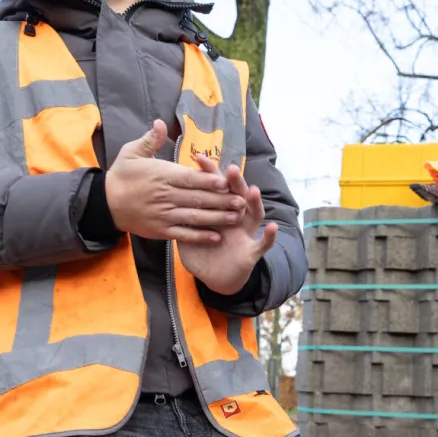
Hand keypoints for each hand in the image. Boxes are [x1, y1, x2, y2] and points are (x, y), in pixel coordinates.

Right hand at [104, 120, 244, 242]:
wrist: (104, 203)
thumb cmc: (121, 176)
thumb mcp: (131, 153)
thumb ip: (149, 140)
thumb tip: (160, 123)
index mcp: (162, 175)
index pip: (191, 179)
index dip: (210, 181)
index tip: (228, 182)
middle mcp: (165, 196)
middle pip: (198, 199)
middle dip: (221, 201)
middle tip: (241, 202)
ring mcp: (164, 214)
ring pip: (195, 217)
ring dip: (217, 218)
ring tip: (235, 218)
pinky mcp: (161, 230)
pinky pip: (184, 234)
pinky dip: (200, 236)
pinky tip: (216, 236)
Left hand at [178, 155, 278, 294]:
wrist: (216, 279)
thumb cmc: (202, 254)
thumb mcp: (187, 235)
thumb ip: (180, 218)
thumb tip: (165, 200)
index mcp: (217, 212)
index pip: (214, 189)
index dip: (209, 174)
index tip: (199, 157)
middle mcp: (234, 219)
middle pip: (236, 196)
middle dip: (235, 183)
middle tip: (230, 168)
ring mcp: (244, 234)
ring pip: (253, 215)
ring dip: (254, 203)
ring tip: (253, 191)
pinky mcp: (251, 252)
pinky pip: (262, 244)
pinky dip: (269, 237)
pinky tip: (272, 227)